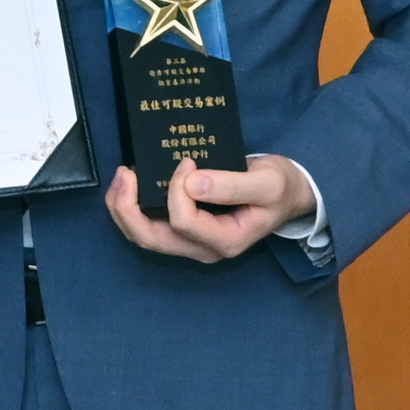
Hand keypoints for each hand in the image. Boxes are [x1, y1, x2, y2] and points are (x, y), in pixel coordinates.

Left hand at [104, 157, 315, 262]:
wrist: (287, 194)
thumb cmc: (279, 187)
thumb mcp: (266, 183)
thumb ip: (232, 185)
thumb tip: (193, 183)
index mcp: (226, 240)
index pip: (184, 221)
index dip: (177, 190)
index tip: (188, 162)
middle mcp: (203, 248)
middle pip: (151, 239)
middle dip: (128, 208)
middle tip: (124, 173)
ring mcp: (192, 242)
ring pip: (145, 236)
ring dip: (124, 208)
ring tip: (122, 176)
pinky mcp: (184, 230)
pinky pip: (150, 226)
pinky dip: (133, 207)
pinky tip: (130, 184)